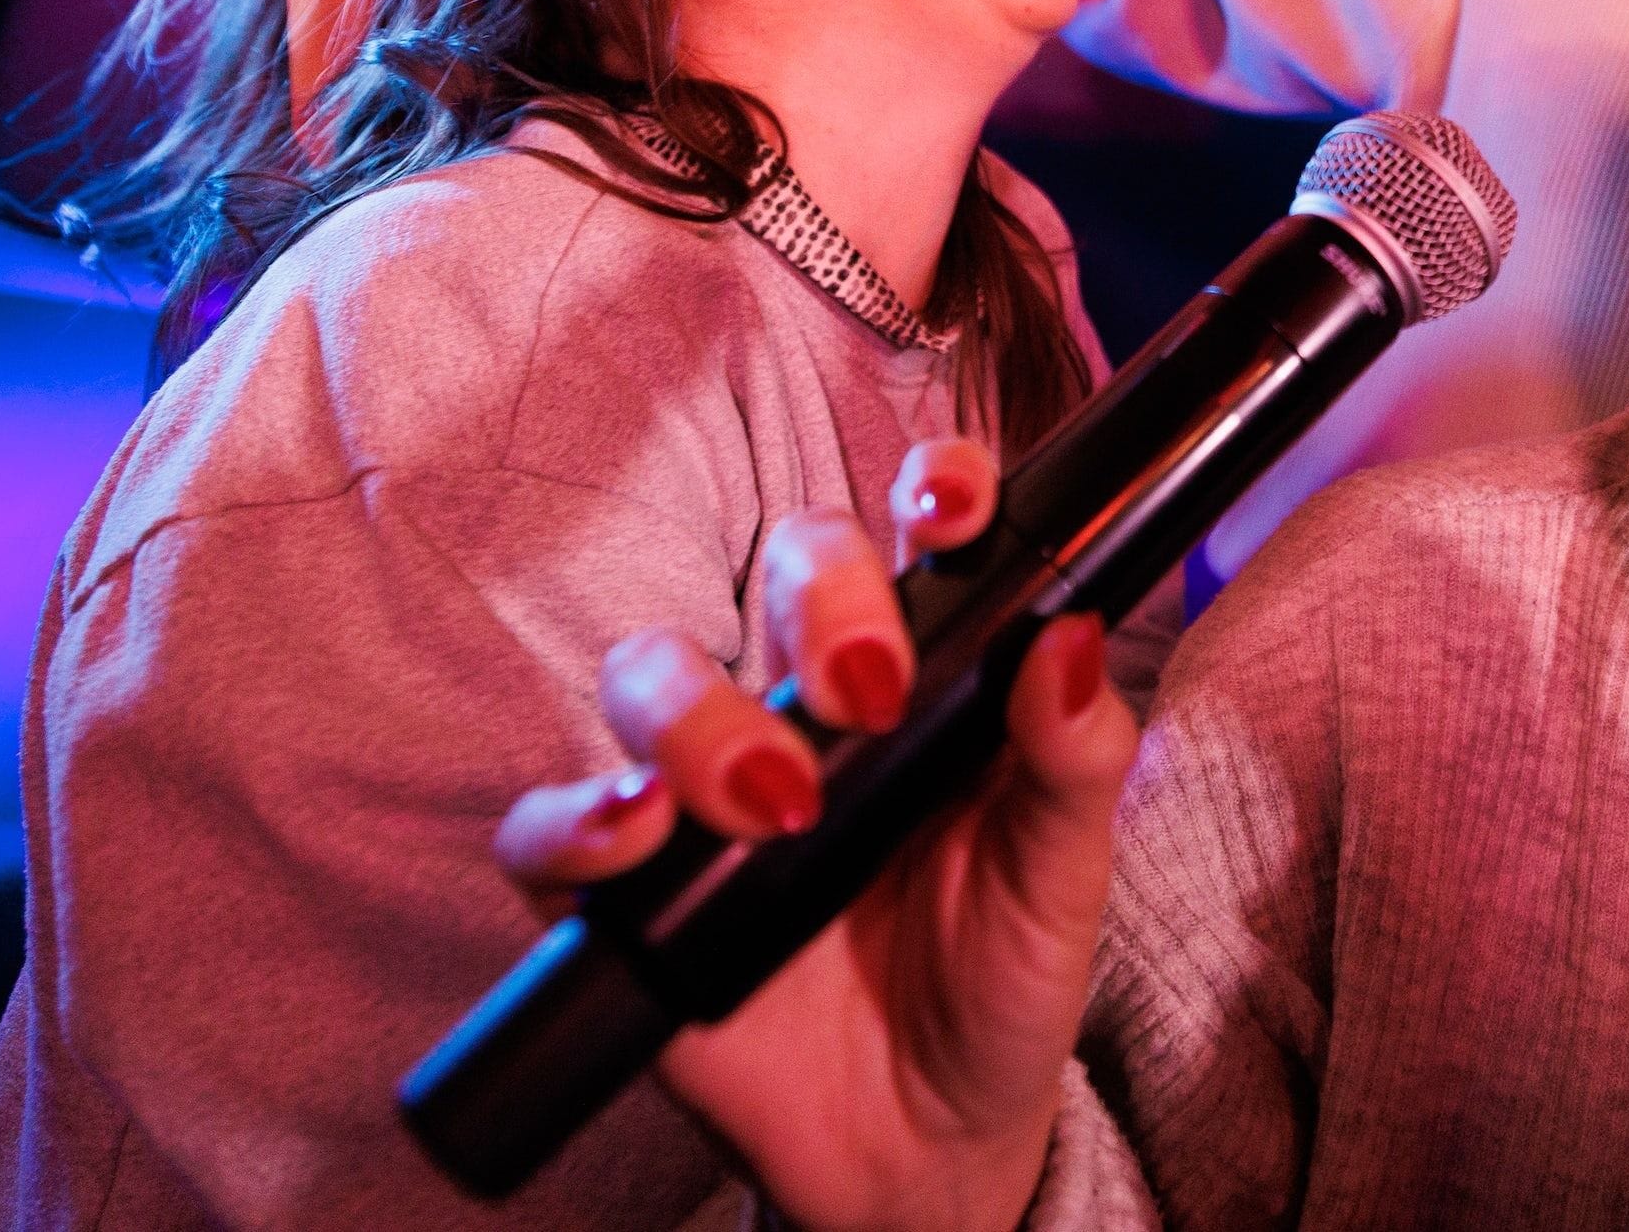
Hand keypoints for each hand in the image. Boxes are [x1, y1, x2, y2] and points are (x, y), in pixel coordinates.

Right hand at [493, 440, 1136, 1231]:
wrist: (930, 1139)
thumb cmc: (1002, 973)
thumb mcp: (1064, 872)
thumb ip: (1074, 758)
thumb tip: (1066, 641)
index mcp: (933, 678)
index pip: (920, 539)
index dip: (930, 490)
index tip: (948, 508)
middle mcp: (815, 708)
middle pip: (785, 573)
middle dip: (823, 600)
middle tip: (869, 694)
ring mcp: (713, 789)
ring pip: (656, 672)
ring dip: (701, 713)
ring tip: (775, 801)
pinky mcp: (630, 891)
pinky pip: (553, 827)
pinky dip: (576, 816)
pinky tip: (638, 835)